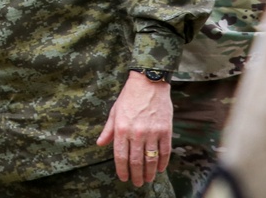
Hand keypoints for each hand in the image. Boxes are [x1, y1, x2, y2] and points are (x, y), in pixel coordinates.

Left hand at [96, 71, 171, 186]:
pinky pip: (164, 151)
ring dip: (149, 172)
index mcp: (122, 128)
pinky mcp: (165, 130)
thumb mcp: (114, 111)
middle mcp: (136, 132)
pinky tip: (159, 169)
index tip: (123, 178)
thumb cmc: (129, 97)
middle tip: (136, 183)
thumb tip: (100, 144)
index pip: (120, 155)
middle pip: (136, 161)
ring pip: (151, 159)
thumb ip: (108, 130)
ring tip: (147, 179)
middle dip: (136, 175)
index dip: (122, 169)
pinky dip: (162, 163)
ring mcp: (152, 132)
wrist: (149, 82)